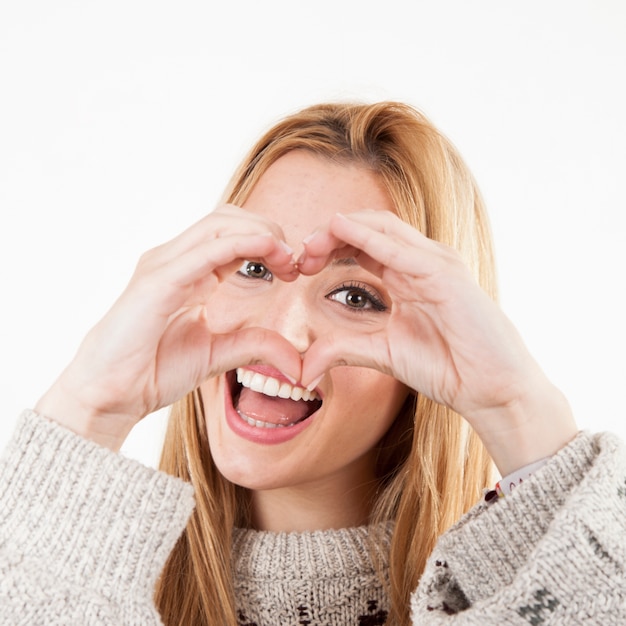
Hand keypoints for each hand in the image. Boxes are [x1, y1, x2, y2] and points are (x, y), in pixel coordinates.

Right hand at [36, 205, 302, 449]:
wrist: (111, 394)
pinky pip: (206, 250)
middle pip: (228, 219)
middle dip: (268, 229)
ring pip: (219, 224)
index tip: (294, 268)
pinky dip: (242, 243)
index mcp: (189, 272)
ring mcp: (163, 266)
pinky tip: (269, 250)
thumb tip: (296, 358)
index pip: (232, 234)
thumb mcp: (217, 353)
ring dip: (261, 232)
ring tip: (286, 258)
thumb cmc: (153, 370)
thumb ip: (255, 345)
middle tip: (294, 261)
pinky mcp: (158, 281)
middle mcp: (175, 260)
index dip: (268, 242)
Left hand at [298, 211, 576, 473]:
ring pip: (383, 228)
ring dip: (342, 229)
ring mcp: (435, 264)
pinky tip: (340, 230)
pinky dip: (369, 237)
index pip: (361, 244)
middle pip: (368, 228)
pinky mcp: (446, 276)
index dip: (327, 247)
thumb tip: (303, 367)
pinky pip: (402, 250)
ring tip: (311, 244)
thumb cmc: (446, 367)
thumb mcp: (382, 353)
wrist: (490, 389)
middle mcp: (420, 262)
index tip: (300, 267)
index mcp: (405, 275)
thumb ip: (342, 349)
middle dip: (329, 234)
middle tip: (300, 254)